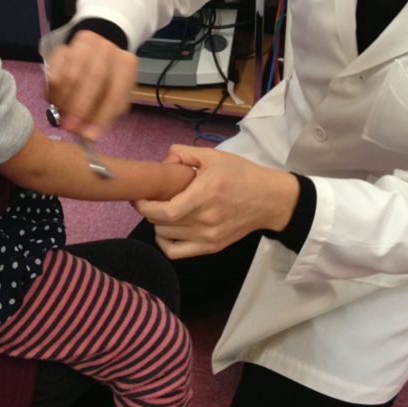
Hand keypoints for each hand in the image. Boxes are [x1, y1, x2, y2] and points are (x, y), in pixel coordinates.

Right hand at [46, 30, 137, 140]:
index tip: (90, 136)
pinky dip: (52, 90)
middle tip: (70, 128)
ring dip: (64, 100)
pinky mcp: (63, 47)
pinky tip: (53, 101)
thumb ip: (104, 114)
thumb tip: (87, 135)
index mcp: (126, 64)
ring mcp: (84, 45)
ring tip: (61, 116)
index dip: (101, 116)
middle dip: (80, 108)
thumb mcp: (114, 95)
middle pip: (94, 79)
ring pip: (71, 74)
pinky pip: (54, 69)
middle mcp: (107, 50)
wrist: (97, 52)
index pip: (115, 93)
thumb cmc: (108, 80)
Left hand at [134, 143, 299, 258]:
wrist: (269, 200)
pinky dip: (165, 241)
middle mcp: (206, 219)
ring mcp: (208, 237)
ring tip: (162, 210)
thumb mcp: (213, 156)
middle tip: (150, 198)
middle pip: (161, 223)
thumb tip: (163, 162)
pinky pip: (176, 252)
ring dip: (157, 223)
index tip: (139, 196)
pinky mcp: (211, 247)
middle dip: (148, 210)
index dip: (145, 206)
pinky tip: (168, 229)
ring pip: (165, 236)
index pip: (166, 211)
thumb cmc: (240, 174)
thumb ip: (184, 153)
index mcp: (206, 194)